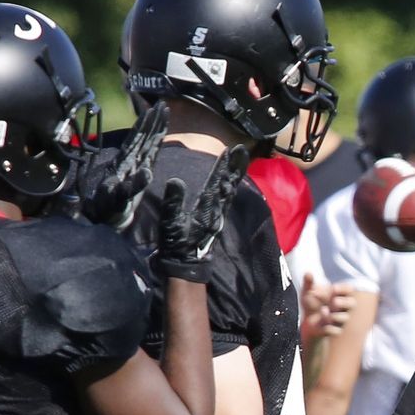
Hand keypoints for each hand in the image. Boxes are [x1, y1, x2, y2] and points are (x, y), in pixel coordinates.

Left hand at [83, 102, 168, 229]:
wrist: (102, 218)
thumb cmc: (109, 209)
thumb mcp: (119, 197)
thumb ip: (133, 185)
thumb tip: (148, 171)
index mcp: (126, 162)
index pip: (138, 138)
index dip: (148, 124)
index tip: (157, 109)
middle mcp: (129, 161)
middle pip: (143, 135)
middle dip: (153, 120)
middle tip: (164, 104)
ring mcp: (133, 167)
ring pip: (146, 142)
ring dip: (154, 128)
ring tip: (163, 114)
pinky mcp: (136, 174)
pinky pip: (148, 153)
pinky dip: (154, 142)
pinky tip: (158, 137)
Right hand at [156, 144, 248, 282]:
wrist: (186, 265)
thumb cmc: (177, 246)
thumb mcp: (171, 225)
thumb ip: (173, 203)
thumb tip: (176, 180)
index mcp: (208, 208)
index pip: (217, 182)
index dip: (224, 166)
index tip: (231, 150)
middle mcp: (217, 209)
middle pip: (228, 183)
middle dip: (235, 166)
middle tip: (242, 149)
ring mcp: (218, 213)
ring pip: (229, 189)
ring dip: (234, 172)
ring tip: (240, 157)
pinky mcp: (216, 218)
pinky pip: (226, 197)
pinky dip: (230, 185)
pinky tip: (232, 178)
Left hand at [301, 273, 355, 339]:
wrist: (308, 323)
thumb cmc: (311, 303)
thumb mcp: (307, 292)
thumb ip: (308, 283)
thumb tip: (308, 273)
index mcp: (340, 295)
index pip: (348, 289)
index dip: (343, 289)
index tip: (333, 288)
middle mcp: (343, 307)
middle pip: (352, 303)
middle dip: (344, 302)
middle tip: (334, 301)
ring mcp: (340, 319)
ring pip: (344, 317)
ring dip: (334, 315)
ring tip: (323, 310)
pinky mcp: (335, 331)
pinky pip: (336, 330)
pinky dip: (329, 327)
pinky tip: (322, 324)